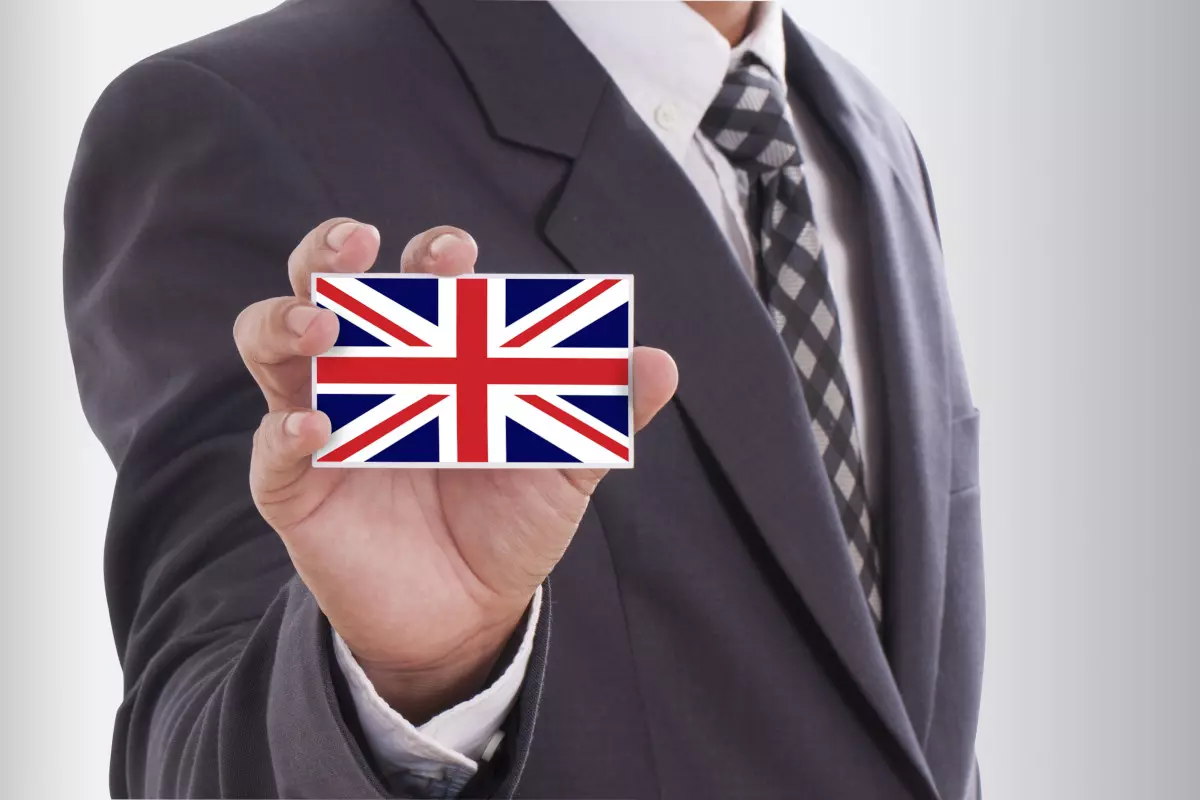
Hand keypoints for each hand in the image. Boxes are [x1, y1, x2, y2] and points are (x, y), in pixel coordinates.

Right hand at [233, 218, 677, 721]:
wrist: (472, 613)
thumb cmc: (511, 521)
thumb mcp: (564, 465)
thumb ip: (602, 413)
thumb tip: (661, 362)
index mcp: (432, 353)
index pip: (421, 281)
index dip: (434, 257)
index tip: (457, 253)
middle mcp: (369, 372)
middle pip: (326, 286)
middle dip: (331, 252)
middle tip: (358, 242)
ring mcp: (324, 422)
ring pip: (271, 344)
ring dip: (287, 321)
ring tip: (326, 326)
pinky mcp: (295, 486)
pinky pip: (273, 448)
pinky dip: (287, 431)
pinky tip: (322, 428)